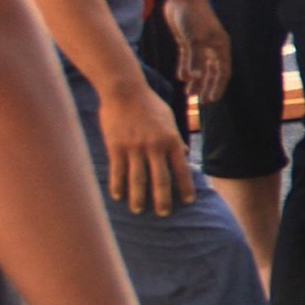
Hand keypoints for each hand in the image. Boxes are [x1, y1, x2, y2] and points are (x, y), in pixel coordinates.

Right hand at [99, 76, 190, 216]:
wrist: (124, 90)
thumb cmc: (148, 103)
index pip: (181, 170)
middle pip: (160, 180)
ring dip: (138, 198)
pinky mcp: (116, 147)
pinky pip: (118, 171)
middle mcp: (155, 147)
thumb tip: (184, 152)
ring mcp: (134, 148)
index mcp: (171, 140)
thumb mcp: (169, 118)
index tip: (187, 201)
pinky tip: (118, 196)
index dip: (185, 187)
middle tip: (163, 214)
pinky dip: (118, 185)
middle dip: (162, 200)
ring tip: (138, 210)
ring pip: (138, 180)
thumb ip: (175, 138)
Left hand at [165, 0, 229, 104]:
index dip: (218, 86)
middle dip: (207, 86)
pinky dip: (185, 68)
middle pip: (212, 72)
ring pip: (199, 67)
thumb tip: (194, 77)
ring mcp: (199, 44)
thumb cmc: (193, 17)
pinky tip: (181, 78)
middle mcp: (212, 47)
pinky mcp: (187, 40)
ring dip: (195, 80)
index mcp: (221, 46)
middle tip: (202, 101)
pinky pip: (188, 59)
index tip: (212, 99)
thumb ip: (195, 59)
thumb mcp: (194, 39)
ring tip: (188, 94)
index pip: (222, 71)